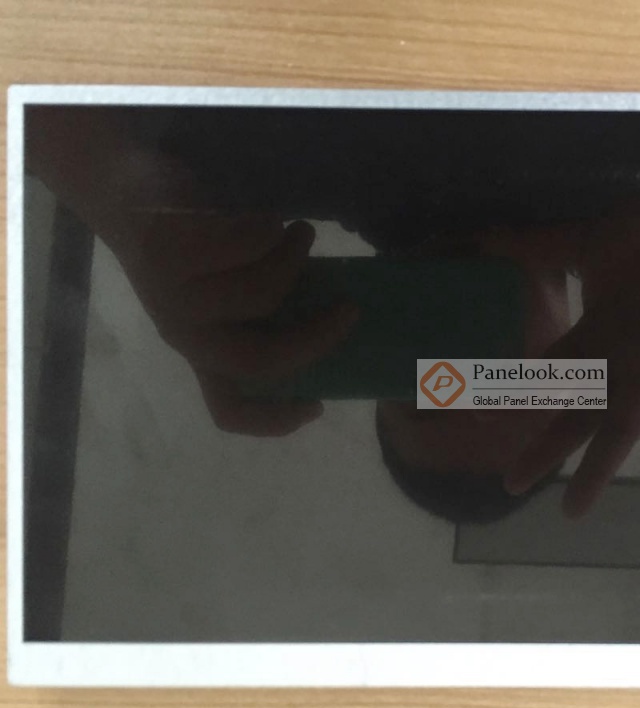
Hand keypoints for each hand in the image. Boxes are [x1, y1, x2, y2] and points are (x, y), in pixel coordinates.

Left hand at [117, 212, 358, 435]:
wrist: (129, 193)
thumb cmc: (194, 245)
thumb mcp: (222, 292)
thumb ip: (262, 315)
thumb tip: (336, 321)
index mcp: (198, 349)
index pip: (228, 409)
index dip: (274, 420)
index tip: (317, 405)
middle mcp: (183, 332)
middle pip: (260, 360)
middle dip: (317, 337)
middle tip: (349, 308)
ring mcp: (173, 294)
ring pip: (262, 293)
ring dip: (296, 258)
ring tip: (302, 234)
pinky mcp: (171, 251)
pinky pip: (248, 245)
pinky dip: (272, 227)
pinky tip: (269, 217)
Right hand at [502, 184, 639, 515]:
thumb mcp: (587, 242)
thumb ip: (540, 248)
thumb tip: (485, 239)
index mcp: (598, 334)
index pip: (546, 374)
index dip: (514, 396)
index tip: (478, 418)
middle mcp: (622, 357)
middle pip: (576, 413)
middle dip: (545, 450)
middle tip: (512, 485)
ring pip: (619, 424)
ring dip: (596, 467)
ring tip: (571, 510)